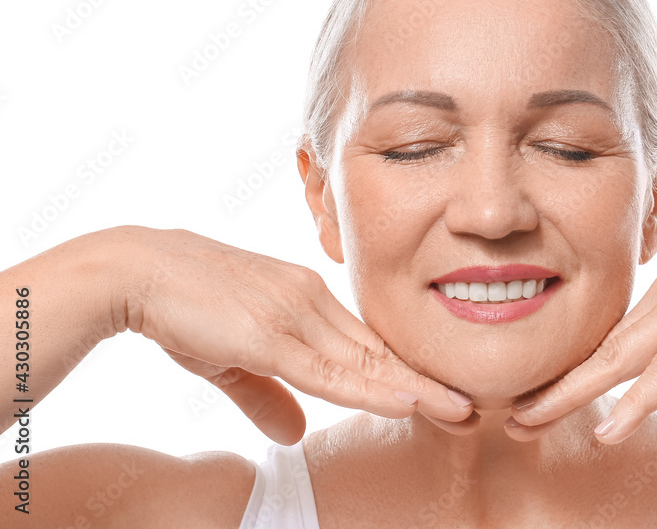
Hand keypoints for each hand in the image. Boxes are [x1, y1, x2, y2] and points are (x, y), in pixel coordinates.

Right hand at [112, 226, 475, 444]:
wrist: (136, 269)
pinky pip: (329, 369)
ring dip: (415, 389)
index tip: (443, 394)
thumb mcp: (231, 358)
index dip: (407, 372)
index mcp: (307, 300)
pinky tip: (406, 401)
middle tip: (472, 406)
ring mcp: (294, 314)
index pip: (369, 344)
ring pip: (366, 361)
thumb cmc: (184, 306)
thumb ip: (266, 395)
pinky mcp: (269, 333)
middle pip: (380, 352)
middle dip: (427, 383)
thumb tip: (296, 434)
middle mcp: (311, 301)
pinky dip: (370, 387)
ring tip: (460, 409)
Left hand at [507, 188, 656, 443]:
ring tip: (526, 423)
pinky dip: (635, 403)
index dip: (579, 374)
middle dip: (554, 387)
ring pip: (616, 362)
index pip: (616, 344)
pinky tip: (607, 431)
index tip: (545, 399)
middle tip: (513, 417)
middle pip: (600, 353)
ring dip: (569, 396)